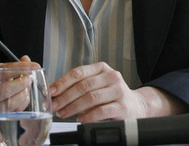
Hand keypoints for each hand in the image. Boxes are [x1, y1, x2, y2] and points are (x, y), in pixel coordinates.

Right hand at [0, 56, 39, 123]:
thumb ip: (7, 67)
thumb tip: (26, 60)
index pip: (1, 72)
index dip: (20, 68)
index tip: (34, 65)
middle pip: (5, 90)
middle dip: (22, 82)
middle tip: (30, 77)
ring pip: (11, 103)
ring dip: (24, 92)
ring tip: (25, 86)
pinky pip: (13, 111)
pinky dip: (22, 102)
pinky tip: (21, 95)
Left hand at [49, 62, 188, 122]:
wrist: (136, 106)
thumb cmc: (111, 96)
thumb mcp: (97, 85)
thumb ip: (79, 86)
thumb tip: (56, 94)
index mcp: (102, 68)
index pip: (79, 72)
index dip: (63, 82)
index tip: (52, 92)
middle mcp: (112, 76)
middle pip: (84, 86)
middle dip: (65, 97)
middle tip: (55, 107)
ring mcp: (118, 90)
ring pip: (91, 98)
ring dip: (74, 107)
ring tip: (64, 114)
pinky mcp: (122, 106)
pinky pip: (101, 111)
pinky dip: (88, 116)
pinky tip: (80, 119)